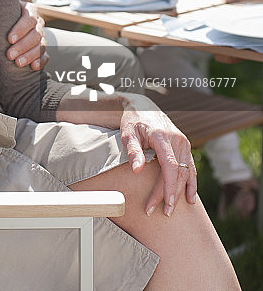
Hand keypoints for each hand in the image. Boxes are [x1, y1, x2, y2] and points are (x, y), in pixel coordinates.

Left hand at [7, 0, 47, 69]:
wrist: (3, 25)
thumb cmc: (2, 12)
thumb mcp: (5, 0)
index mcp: (30, 11)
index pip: (30, 19)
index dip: (20, 29)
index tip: (9, 39)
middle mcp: (38, 24)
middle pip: (35, 35)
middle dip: (23, 46)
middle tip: (10, 55)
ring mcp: (41, 38)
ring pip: (40, 47)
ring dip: (30, 55)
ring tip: (17, 63)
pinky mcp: (41, 50)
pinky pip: (45, 56)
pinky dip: (40, 62)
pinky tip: (32, 67)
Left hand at [120, 97, 196, 216]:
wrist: (142, 106)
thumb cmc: (132, 121)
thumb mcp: (127, 133)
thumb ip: (133, 151)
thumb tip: (137, 171)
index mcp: (162, 136)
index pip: (170, 166)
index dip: (168, 187)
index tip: (165, 204)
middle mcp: (177, 139)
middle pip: (178, 173)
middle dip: (170, 194)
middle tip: (162, 212)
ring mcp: (183, 142)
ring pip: (186, 172)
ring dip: (181, 192)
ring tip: (172, 210)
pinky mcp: (185, 146)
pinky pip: (190, 167)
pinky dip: (191, 183)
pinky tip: (189, 198)